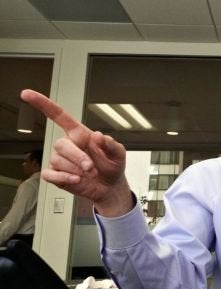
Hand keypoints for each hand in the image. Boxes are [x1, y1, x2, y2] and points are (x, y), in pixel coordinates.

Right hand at [20, 89, 131, 216]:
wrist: (110, 187)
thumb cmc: (112, 165)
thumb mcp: (118, 153)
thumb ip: (111, 144)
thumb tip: (98, 135)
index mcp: (80, 134)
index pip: (59, 116)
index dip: (43, 104)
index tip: (27, 94)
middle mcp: (68, 145)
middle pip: (60, 144)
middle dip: (77, 157)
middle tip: (92, 168)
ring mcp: (60, 160)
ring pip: (57, 160)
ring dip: (76, 169)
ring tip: (89, 174)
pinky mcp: (56, 175)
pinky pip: (49, 174)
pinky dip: (63, 177)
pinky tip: (76, 179)